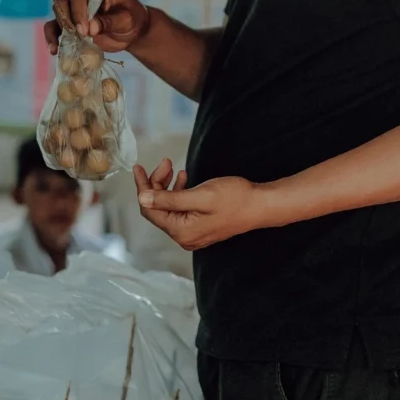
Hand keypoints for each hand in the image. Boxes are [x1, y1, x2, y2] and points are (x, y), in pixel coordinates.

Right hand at [43, 0, 149, 55]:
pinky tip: (54, 50)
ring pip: (57, 14)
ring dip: (58, 30)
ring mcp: (72, 6)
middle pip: (64, 2)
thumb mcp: (127, 20)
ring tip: (59, 47)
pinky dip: (52, 37)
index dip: (79, 10)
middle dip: (68, 20)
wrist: (130, 31)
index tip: (85, 29)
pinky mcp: (69, 21)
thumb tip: (91, 28)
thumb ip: (110, 22)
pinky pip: (54, 26)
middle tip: (79, 37)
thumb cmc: (132, 19)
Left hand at [134, 160, 261, 249]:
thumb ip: (169, 199)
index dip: (142, 187)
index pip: (150, 209)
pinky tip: (183, 178)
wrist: (261, 205)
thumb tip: (142, 199)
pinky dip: (178, 193)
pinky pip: (180, 210)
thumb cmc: (234, 198)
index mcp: (181, 231)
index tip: (138, 167)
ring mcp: (192, 234)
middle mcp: (184, 237)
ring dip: (167, 186)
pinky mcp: (200, 227)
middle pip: (158, 208)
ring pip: (168, 207)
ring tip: (174, 167)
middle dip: (157, 184)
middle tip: (166, 162)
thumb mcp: (200, 195)